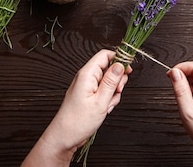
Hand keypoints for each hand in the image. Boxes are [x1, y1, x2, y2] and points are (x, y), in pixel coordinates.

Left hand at [22, 49, 131, 166]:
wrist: (64, 137)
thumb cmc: (77, 122)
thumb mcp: (100, 101)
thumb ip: (111, 81)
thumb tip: (120, 64)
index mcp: (87, 74)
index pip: (105, 55)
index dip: (119, 59)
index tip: (128, 70)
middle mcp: (86, 77)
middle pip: (109, 68)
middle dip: (118, 80)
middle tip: (117, 91)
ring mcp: (88, 86)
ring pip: (109, 81)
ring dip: (113, 92)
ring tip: (107, 104)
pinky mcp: (89, 95)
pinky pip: (104, 91)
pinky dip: (108, 99)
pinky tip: (104, 108)